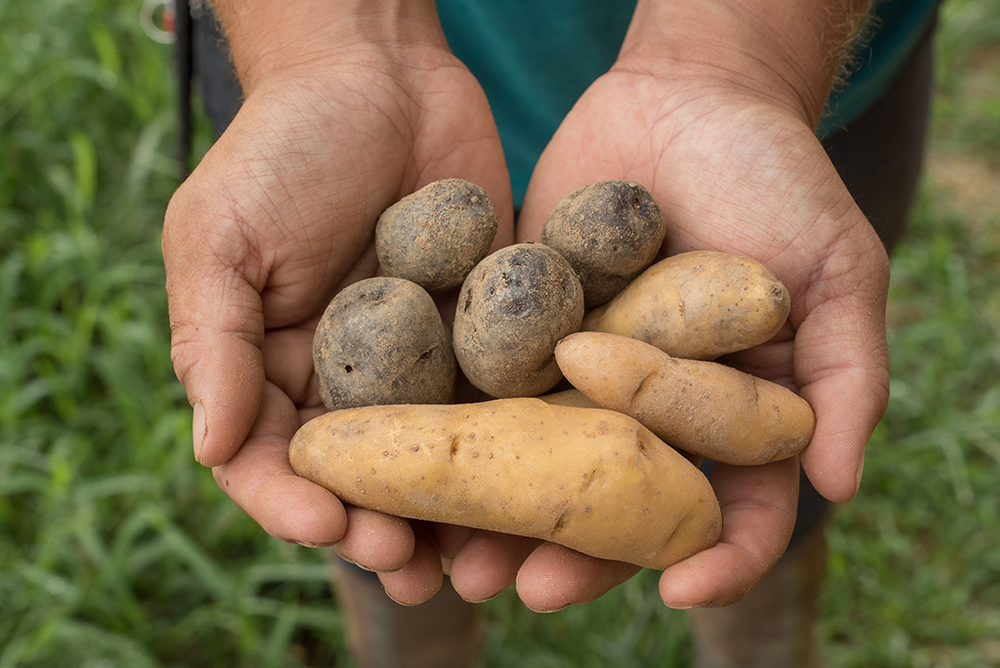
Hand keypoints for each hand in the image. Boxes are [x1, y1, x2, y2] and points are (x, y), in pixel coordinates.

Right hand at [163, 11, 513, 589]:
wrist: (380, 76)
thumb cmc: (284, 147)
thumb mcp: (221, 236)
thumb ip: (211, 341)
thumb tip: (209, 448)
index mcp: (270, 367)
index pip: (269, 459)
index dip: (291, 504)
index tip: (326, 528)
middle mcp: (347, 378)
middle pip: (360, 478)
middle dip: (380, 527)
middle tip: (409, 566)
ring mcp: (422, 361)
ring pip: (433, 458)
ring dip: (450, 514)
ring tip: (472, 563)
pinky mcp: (486, 333)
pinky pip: (499, 398)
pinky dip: (513, 445)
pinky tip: (534, 482)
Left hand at [443, 5, 887, 608]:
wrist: (688, 98)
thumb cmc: (779, 180)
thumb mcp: (837, 270)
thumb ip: (847, 373)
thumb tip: (839, 483)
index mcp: (732, 418)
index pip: (731, 513)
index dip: (717, 560)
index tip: (685, 591)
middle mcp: (651, 414)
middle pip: (615, 510)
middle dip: (576, 555)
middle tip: (531, 588)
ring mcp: (581, 380)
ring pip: (539, 470)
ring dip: (498, 520)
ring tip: (457, 559)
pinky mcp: (521, 335)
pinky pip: (486, 393)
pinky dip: (456, 434)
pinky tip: (418, 465)